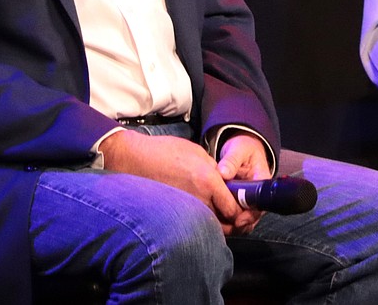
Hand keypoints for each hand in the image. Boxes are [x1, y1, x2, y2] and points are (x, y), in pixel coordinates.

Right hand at [99, 129, 249, 234]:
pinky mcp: (173, 213)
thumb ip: (214, 169)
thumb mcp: (197, 152)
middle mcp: (199, 199)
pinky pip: (193, 222)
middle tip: (235, 215)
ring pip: (210, 226)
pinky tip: (200, 213)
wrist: (134, 159)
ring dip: (217, 224)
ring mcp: (185, 208)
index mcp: (208, 181)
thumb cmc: (164, 151)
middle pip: (225, 223)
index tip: (243, 207)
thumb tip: (224, 182)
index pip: (234, 208)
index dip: (242, 210)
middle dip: (233, 222)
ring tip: (219, 214)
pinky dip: (200, 222)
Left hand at [216, 133, 271, 233]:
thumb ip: (231, 160)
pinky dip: (227, 218)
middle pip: (253, 215)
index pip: (261, 203)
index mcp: (263, 180)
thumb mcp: (238, 149)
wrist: (241, 147)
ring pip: (244, 217)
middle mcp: (258, 192)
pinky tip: (215, 219)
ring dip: (233, 224)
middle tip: (225, 228)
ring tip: (218, 226)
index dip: (250, 215)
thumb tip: (223, 173)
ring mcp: (249, 198)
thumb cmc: (243, 147)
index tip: (238, 220)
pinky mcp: (239, 200)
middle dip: (240, 224)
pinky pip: (235, 213)